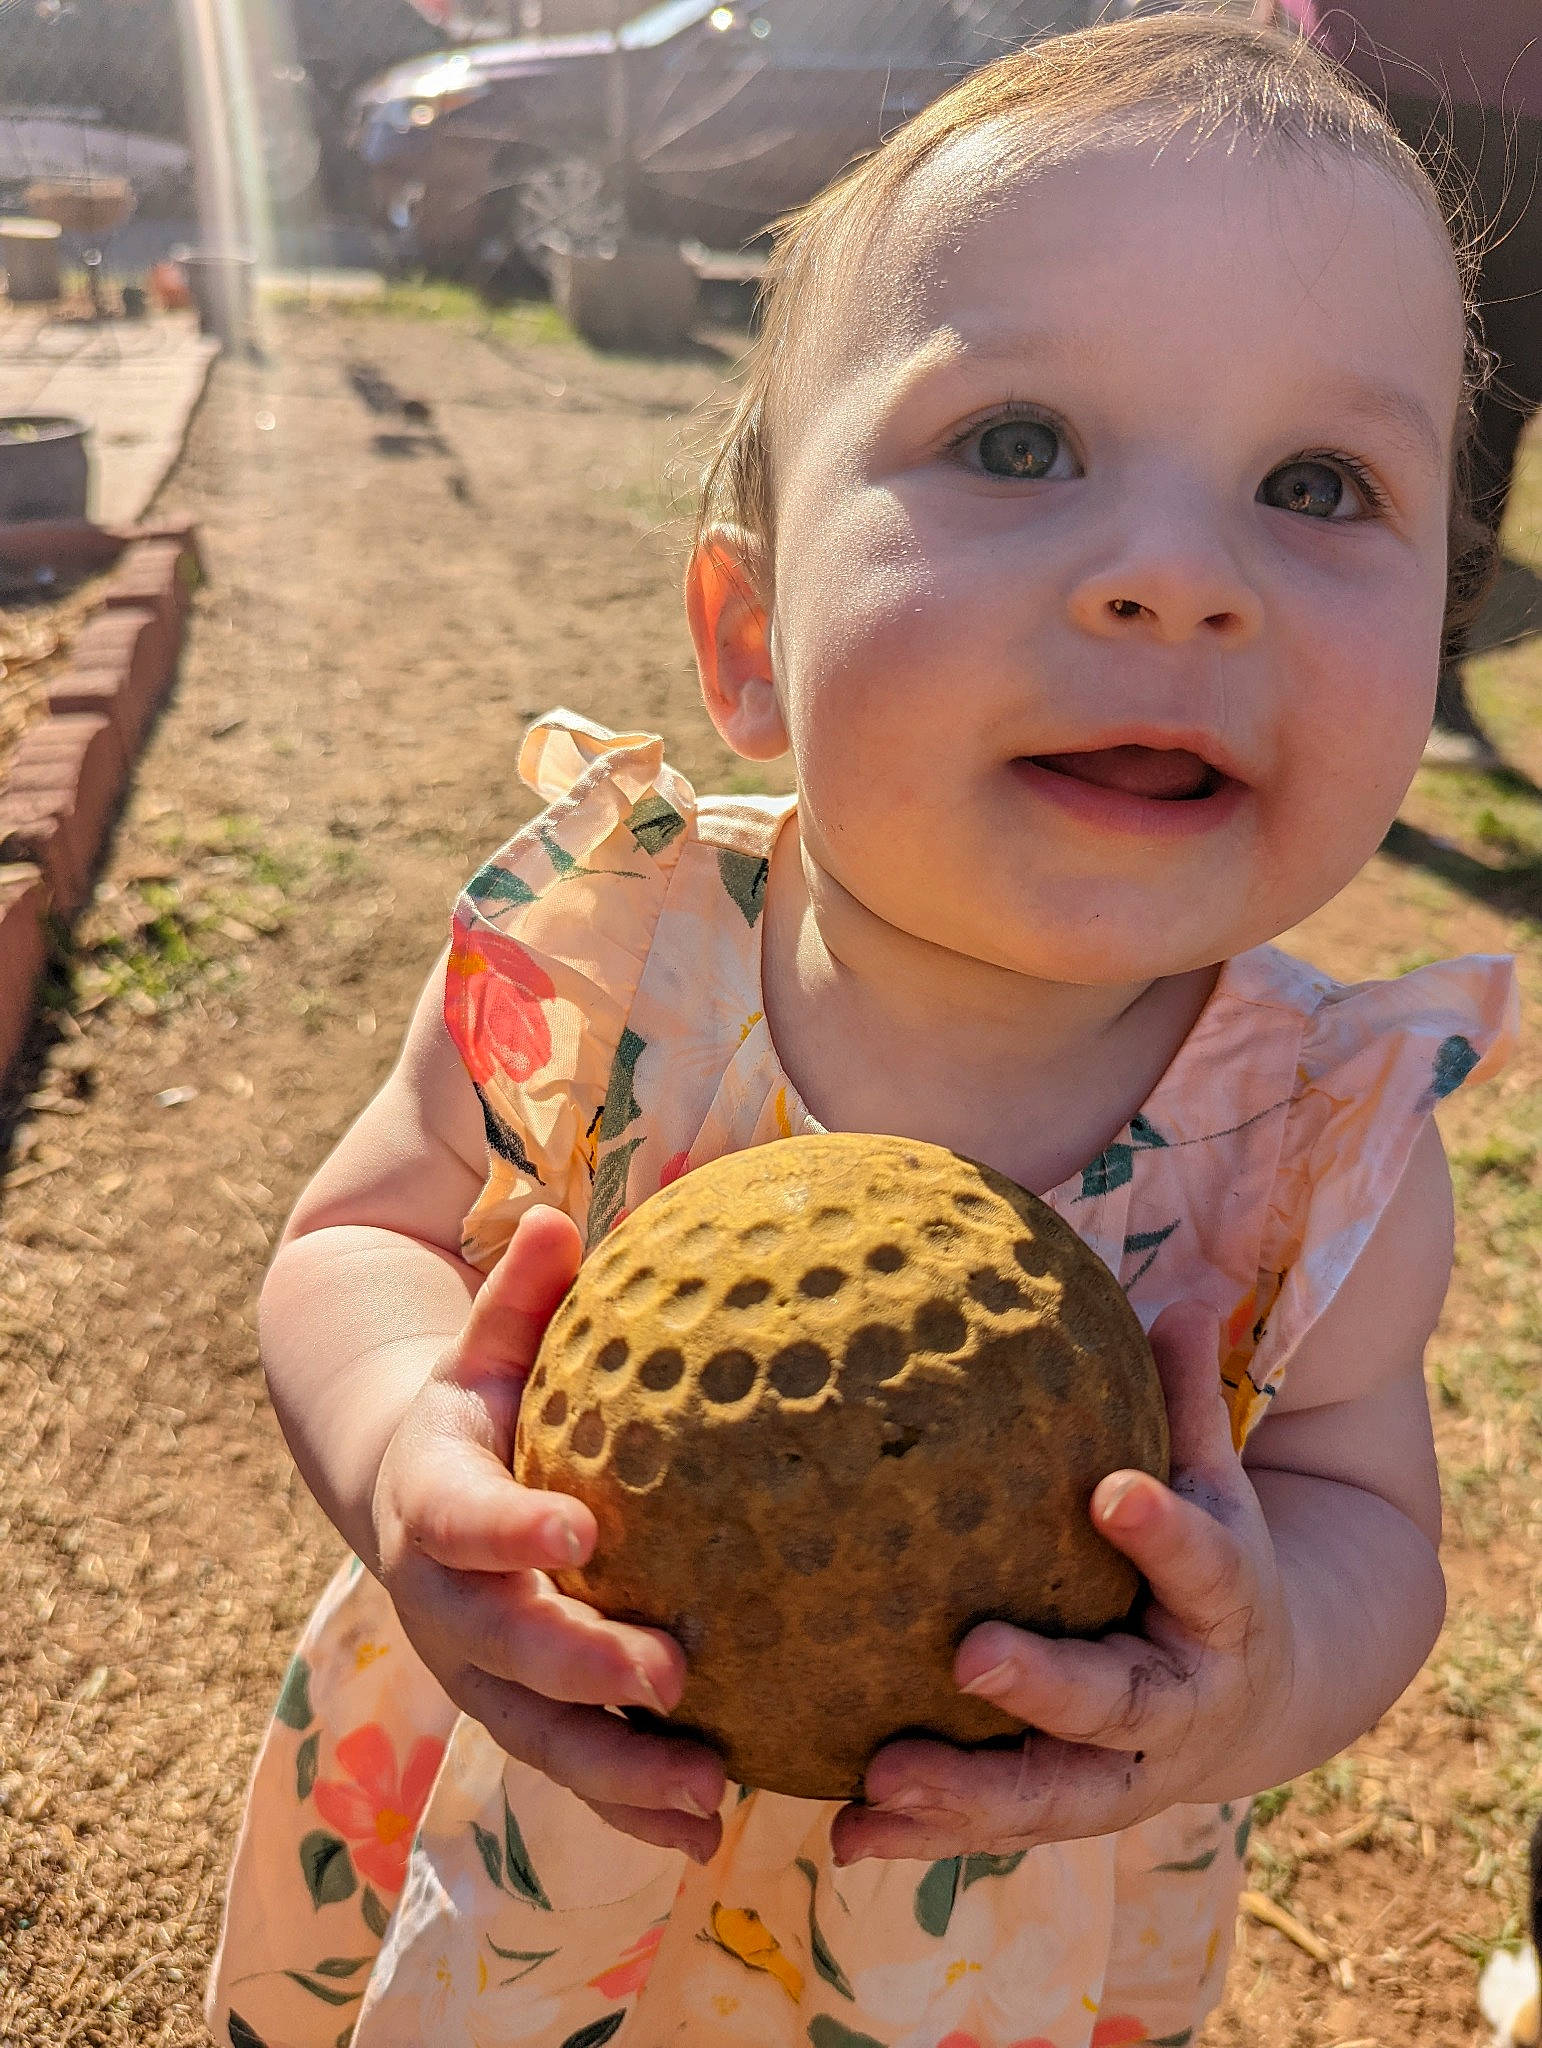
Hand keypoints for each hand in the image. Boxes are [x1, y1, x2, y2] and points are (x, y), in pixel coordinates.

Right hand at [372, 1206, 726, 1861]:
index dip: (510, 1528)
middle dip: (579, 1668)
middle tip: (670, 1675)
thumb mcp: (486, 1349)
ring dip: (615, 1770)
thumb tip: (557, 1215)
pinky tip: (708, 1828)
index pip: (460, 1516)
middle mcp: (445, 1598)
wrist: (406, 1499)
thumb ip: (520, 1296)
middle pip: (500, 1646)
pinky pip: (569, 1767)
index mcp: (434, 1496)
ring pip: (534, 1733)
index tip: (582, 1529)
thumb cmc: (476, 1410)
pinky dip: (628, 1805)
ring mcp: (478, 1667)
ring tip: (708, 1793)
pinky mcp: (516, 1710)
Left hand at [831, 1302, 1293, 1864]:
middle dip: (1049, 1687)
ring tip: (880, 1777)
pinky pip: (993, 1827)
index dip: (1166, 1534)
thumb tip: (1189, 1293)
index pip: (1207, 1564)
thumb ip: (1187, 1403)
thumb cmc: (1211, 1561)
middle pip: (1119, 1706)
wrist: (1259, 1699)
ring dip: (966, 1795)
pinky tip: (844, 1830)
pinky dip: (923, 1837)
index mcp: (1225, 1608)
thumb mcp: (1217, 1485)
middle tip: (970, 1657)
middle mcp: (1180, 1705)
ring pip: (1051, 1796)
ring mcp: (1123, 1771)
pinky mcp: (1068, 1809)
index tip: (1114, 1492)